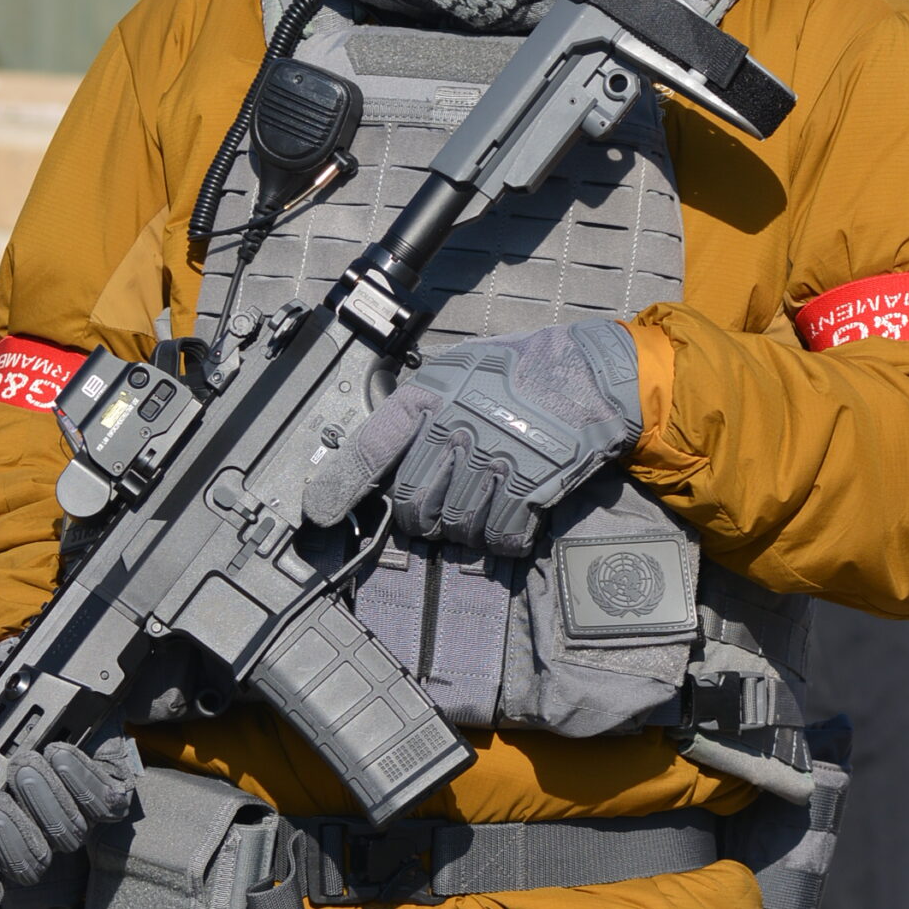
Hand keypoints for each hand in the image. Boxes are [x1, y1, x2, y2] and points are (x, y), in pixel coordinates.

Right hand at [0, 646, 138, 900]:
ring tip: (30, 759)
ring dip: (48, 799)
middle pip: (28, 865)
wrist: (21, 670)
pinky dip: (83, 779)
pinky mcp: (103, 787)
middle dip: (13, 836)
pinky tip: (63, 750)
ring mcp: (69, 812)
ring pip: (67, 834)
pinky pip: (104, 804)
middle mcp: (26, 833)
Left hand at [302, 319, 641, 558]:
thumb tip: (382, 444)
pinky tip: (508, 523)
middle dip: (419, 516)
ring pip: (453, 525)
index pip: (372, 447)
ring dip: (462, 528)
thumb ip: (420, 406)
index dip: (340, 485)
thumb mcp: (459, 368)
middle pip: (411, 504)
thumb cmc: (521, 369)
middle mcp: (455, 430)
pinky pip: (499, 536)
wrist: (588, 376)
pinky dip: (501, 540)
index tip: (319, 511)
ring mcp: (493, 461)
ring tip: (479, 505)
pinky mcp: (529, 486)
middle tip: (436, 507)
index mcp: (430, 398)